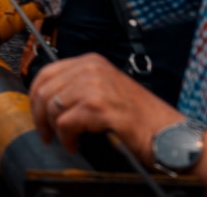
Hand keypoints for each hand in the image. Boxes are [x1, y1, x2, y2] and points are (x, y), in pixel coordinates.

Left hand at [30, 53, 179, 156]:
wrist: (171, 134)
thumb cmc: (142, 118)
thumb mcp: (107, 89)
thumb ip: (80, 86)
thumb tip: (48, 98)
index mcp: (91, 62)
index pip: (46, 73)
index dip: (35, 96)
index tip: (37, 114)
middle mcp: (92, 69)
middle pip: (45, 90)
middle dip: (39, 115)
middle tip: (45, 133)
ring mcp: (96, 87)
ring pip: (52, 107)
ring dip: (53, 129)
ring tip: (64, 140)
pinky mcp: (99, 108)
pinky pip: (65, 123)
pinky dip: (66, 138)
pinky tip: (74, 144)